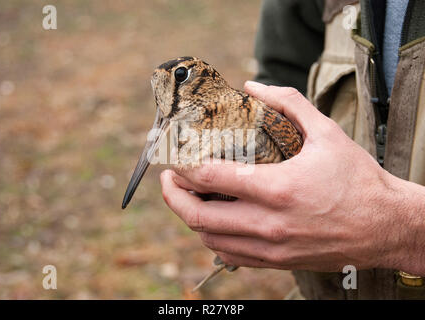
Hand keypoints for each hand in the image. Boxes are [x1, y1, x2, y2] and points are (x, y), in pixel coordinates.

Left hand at [160, 81, 424, 274]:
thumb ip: (288, 103)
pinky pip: (230, 255)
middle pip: (197, 216)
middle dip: (173, 195)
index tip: (174, 158)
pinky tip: (215, 221)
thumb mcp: (326, 132)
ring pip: (209, 238)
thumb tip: (254, 85)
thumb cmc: (358, 180)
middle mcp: (268, 223)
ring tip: (190, 197)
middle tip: (170, 178)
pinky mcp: (276, 261)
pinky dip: (213, 237)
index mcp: (277, 188)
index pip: (210, 179)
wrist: (385, 226)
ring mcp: (270, 247)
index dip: (183, 167)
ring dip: (191, 216)